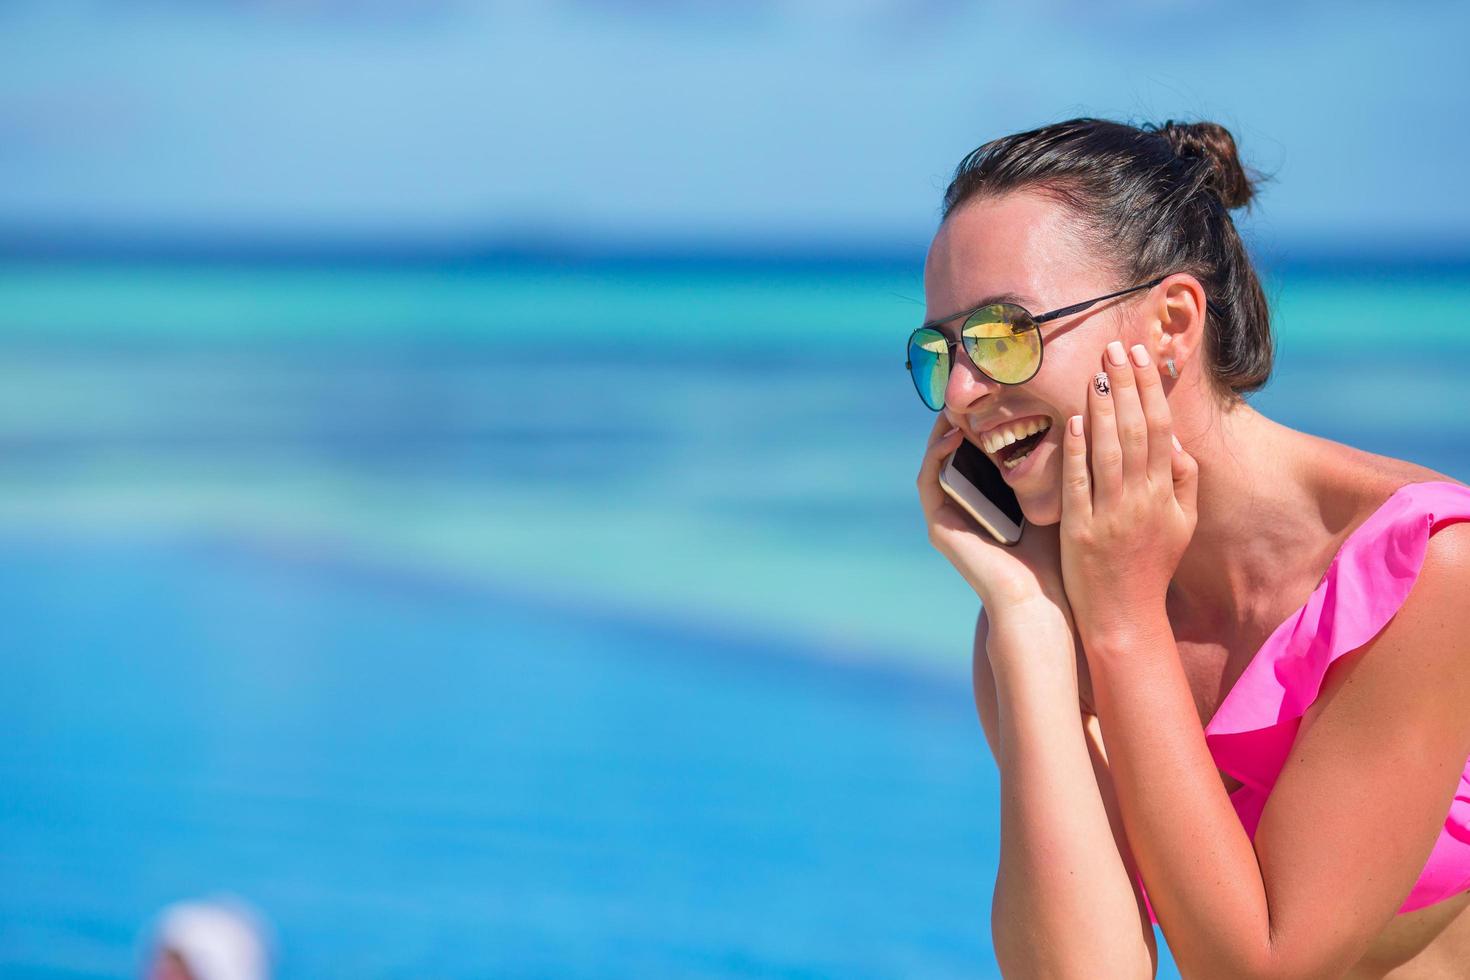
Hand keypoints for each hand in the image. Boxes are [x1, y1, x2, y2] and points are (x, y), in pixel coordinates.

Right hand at [916, 412, 1071, 620]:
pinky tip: (952, 435)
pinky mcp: (938, 526)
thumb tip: (1076, 421)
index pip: (978, 451)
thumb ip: (1052, 468)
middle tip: (971, 388)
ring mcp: (946, 518)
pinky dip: (935, 455)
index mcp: (987, 502)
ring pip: (936, 462)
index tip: (996, 392)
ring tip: (956, 403)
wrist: (1040, 602)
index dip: (983, 420)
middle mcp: (963, 508)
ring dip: (942, 430)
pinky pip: (928, 482)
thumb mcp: (1054, 499)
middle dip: (960, 419)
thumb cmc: (1056, 557)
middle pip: (954, 452)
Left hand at [1059, 341, 1198, 646]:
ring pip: (1109, 451)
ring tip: (1097, 372)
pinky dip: (1077, 451)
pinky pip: (1079, 483)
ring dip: (1103, 408)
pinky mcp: (1081, 531)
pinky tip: (1073, 421)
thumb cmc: (1151, 567)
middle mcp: (1142, 500)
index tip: (1139, 358)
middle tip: (1115, 348)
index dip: (1149, 391)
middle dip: (1126, 386)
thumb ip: (1184, 482)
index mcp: (1167, 495)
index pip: (1161, 430)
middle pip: (1136, 432)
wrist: (1125, 615)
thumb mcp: (1181, 525)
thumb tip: (1177, 442)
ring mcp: (1112, 515)